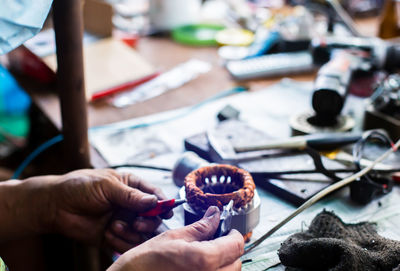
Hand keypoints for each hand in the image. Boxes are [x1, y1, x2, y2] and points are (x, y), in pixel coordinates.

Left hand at [47, 169, 171, 251]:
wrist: (56, 206)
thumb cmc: (80, 187)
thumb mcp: (106, 186)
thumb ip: (130, 195)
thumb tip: (154, 201)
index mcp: (131, 186)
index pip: (154, 194)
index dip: (163, 203)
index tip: (167, 211)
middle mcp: (130, 205)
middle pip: (153, 216)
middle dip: (148, 222)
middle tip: (137, 224)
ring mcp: (124, 220)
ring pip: (142, 232)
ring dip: (131, 233)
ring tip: (113, 227)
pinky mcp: (115, 236)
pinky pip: (128, 243)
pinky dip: (121, 242)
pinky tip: (108, 235)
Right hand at [108, 206, 243, 270]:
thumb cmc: (143, 264)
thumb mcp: (172, 238)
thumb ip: (200, 227)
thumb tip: (215, 214)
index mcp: (204, 260)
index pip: (236, 245)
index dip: (233, 234)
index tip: (226, 229)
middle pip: (236, 263)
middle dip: (229, 250)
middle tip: (214, 242)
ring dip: (222, 264)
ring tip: (203, 256)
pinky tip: (197, 268)